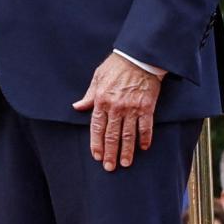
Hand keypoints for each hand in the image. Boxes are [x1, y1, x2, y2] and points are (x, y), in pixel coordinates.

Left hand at [72, 53, 161, 170]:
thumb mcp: (98, 77)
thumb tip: (77, 107)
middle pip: (112, 136)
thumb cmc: (117, 65)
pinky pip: (145, 127)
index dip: (96, 144)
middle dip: (110, 153)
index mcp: (101, 100)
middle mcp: (116, 107)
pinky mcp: (146, 107)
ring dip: (127, 151)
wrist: (138, 56)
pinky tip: (144, 148)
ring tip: (125, 163)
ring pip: (128, 135)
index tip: (97, 156)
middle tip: (110, 167)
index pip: (96, 127)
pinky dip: (145, 138)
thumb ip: (89, 95)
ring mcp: (132, 108)